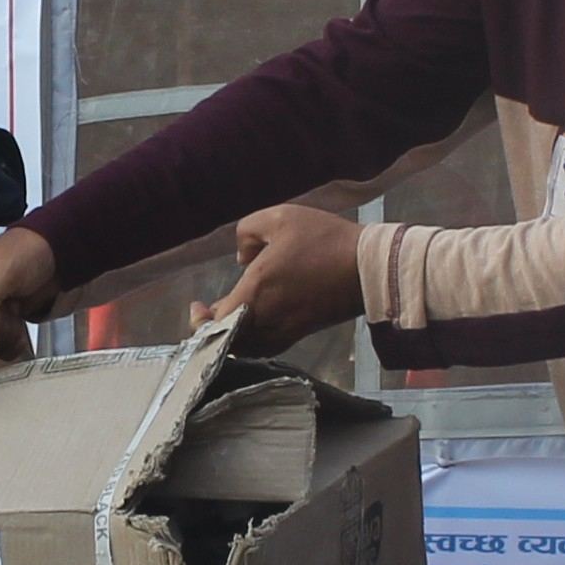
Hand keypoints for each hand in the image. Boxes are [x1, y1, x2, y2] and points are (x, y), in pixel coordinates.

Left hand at [195, 204, 363, 351]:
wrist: (368, 268)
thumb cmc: (324, 240)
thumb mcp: (280, 217)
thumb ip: (248, 231)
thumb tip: (241, 257)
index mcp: (257, 291)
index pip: (217, 321)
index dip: (201, 319)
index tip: (197, 306)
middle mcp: (268, 318)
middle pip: (229, 340)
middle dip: (213, 328)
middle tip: (207, 311)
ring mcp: (287, 329)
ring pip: (248, 347)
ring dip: (234, 335)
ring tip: (230, 315)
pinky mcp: (303, 332)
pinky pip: (268, 345)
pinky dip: (254, 340)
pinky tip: (256, 320)